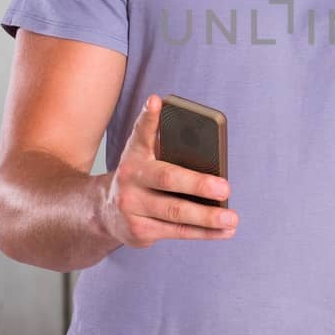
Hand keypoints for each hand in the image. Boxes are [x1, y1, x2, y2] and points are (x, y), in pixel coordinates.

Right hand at [100, 94, 236, 246]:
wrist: (103, 212)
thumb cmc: (140, 178)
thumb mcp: (143, 156)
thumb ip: (164, 143)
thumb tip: (204, 141)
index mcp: (134, 155)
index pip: (142, 133)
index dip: (149, 117)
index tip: (157, 102)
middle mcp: (130, 179)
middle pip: (167, 180)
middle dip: (197, 184)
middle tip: (225, 188)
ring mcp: (133, 207)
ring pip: (175, 213)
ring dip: (207, 217)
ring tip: (232, 218)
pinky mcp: (140, 231)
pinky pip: (177, 231)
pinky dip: (204, 233)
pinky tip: (224, 231)